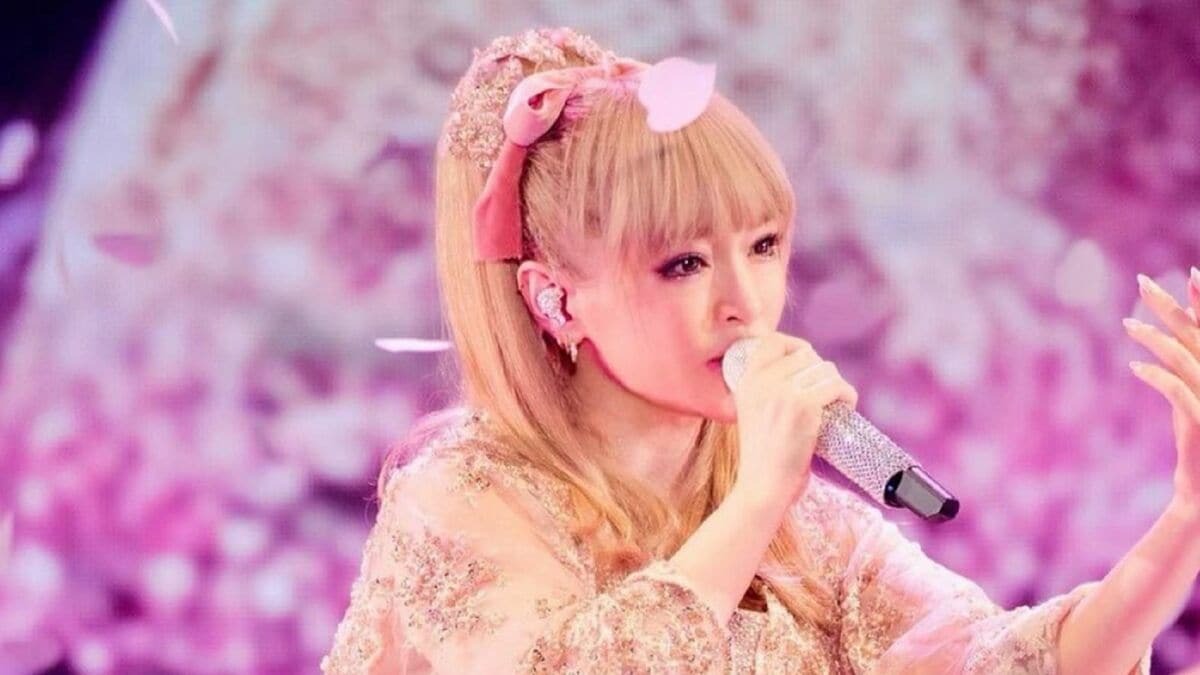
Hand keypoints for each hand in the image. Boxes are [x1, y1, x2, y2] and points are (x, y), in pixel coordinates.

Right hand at [730, 332, 858, 506]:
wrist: (762, 487)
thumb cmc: (763, 457)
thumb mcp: (752, 413)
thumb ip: (766, 390)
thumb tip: (802, 369)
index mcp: (746, 380)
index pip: (772, 341)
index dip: (795, 346)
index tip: (809, 362)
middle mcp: (761, 380)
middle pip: (805, 354)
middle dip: (821, 370)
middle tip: (826, 392)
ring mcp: (782, 391)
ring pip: (824, 368)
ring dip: (836, 383)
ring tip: (838, 401)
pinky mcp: (803, 406)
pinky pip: (836, 386)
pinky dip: (847, 395)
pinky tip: (847, 406)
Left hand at [1125, 268, 1199, 511]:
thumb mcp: (1192, 407)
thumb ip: (1184, 378)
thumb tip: (1157, 359)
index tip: (1191, 273)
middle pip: (1197, 335)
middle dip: (1171, 306)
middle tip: (1142, 281)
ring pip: (1185, 356)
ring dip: (1153, 338)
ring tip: (1125, 324)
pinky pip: (1177, 390)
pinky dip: (1156, 375)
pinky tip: (1135, 367)